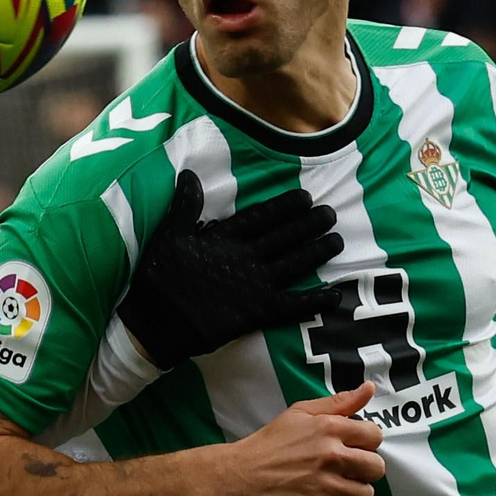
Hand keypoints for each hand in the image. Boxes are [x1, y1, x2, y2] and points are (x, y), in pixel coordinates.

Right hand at [117, 170, 342, 368]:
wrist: (158, 322)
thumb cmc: (159, 277)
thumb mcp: (168, 235)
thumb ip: (185, 205)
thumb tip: (189, 173)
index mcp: (224, 238)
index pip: (261, 217)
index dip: (285, 207)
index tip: (305, 197)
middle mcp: (246, 257)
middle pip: (285, 237)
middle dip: (310, 224)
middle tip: (330, 214)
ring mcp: (255, 284)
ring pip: (295, 263)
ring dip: (317, 252)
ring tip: (337, 240)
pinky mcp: (258, 311)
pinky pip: (293, 305)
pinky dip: (314, 300)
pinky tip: (334, 295)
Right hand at [217, 383, 386, 495]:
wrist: (237, 476)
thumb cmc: (268, 443)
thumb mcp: (299, 414)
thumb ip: (338, 402)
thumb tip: (369, 389)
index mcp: (329, 428)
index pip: (375, 436)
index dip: (365, 442)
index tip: (351, 447)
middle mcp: (332, 457)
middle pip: (376, 468)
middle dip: (363, 469)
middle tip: (342, 469)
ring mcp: (327, 486)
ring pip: (366, 495)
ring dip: (351, 492)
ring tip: (331, 487)